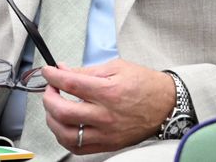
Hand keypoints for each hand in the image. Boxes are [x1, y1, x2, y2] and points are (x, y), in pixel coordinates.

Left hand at [40, 58, 174, 153]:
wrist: (167, 105)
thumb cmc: (144, 84)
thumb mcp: (116, 67)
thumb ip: (86, 70)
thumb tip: (63, 71)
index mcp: (108, 92)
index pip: (70, 84)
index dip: (52, 76)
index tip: (48, 72)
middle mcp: (106, 115)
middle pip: (63, 112)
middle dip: (48, 98)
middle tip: (51, 89)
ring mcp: (107, 134)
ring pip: (66, 134)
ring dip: (52, 120)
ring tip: (55, 108)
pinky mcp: (109, 145)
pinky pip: (78, 148)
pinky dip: (65, 137)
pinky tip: (65, 125)